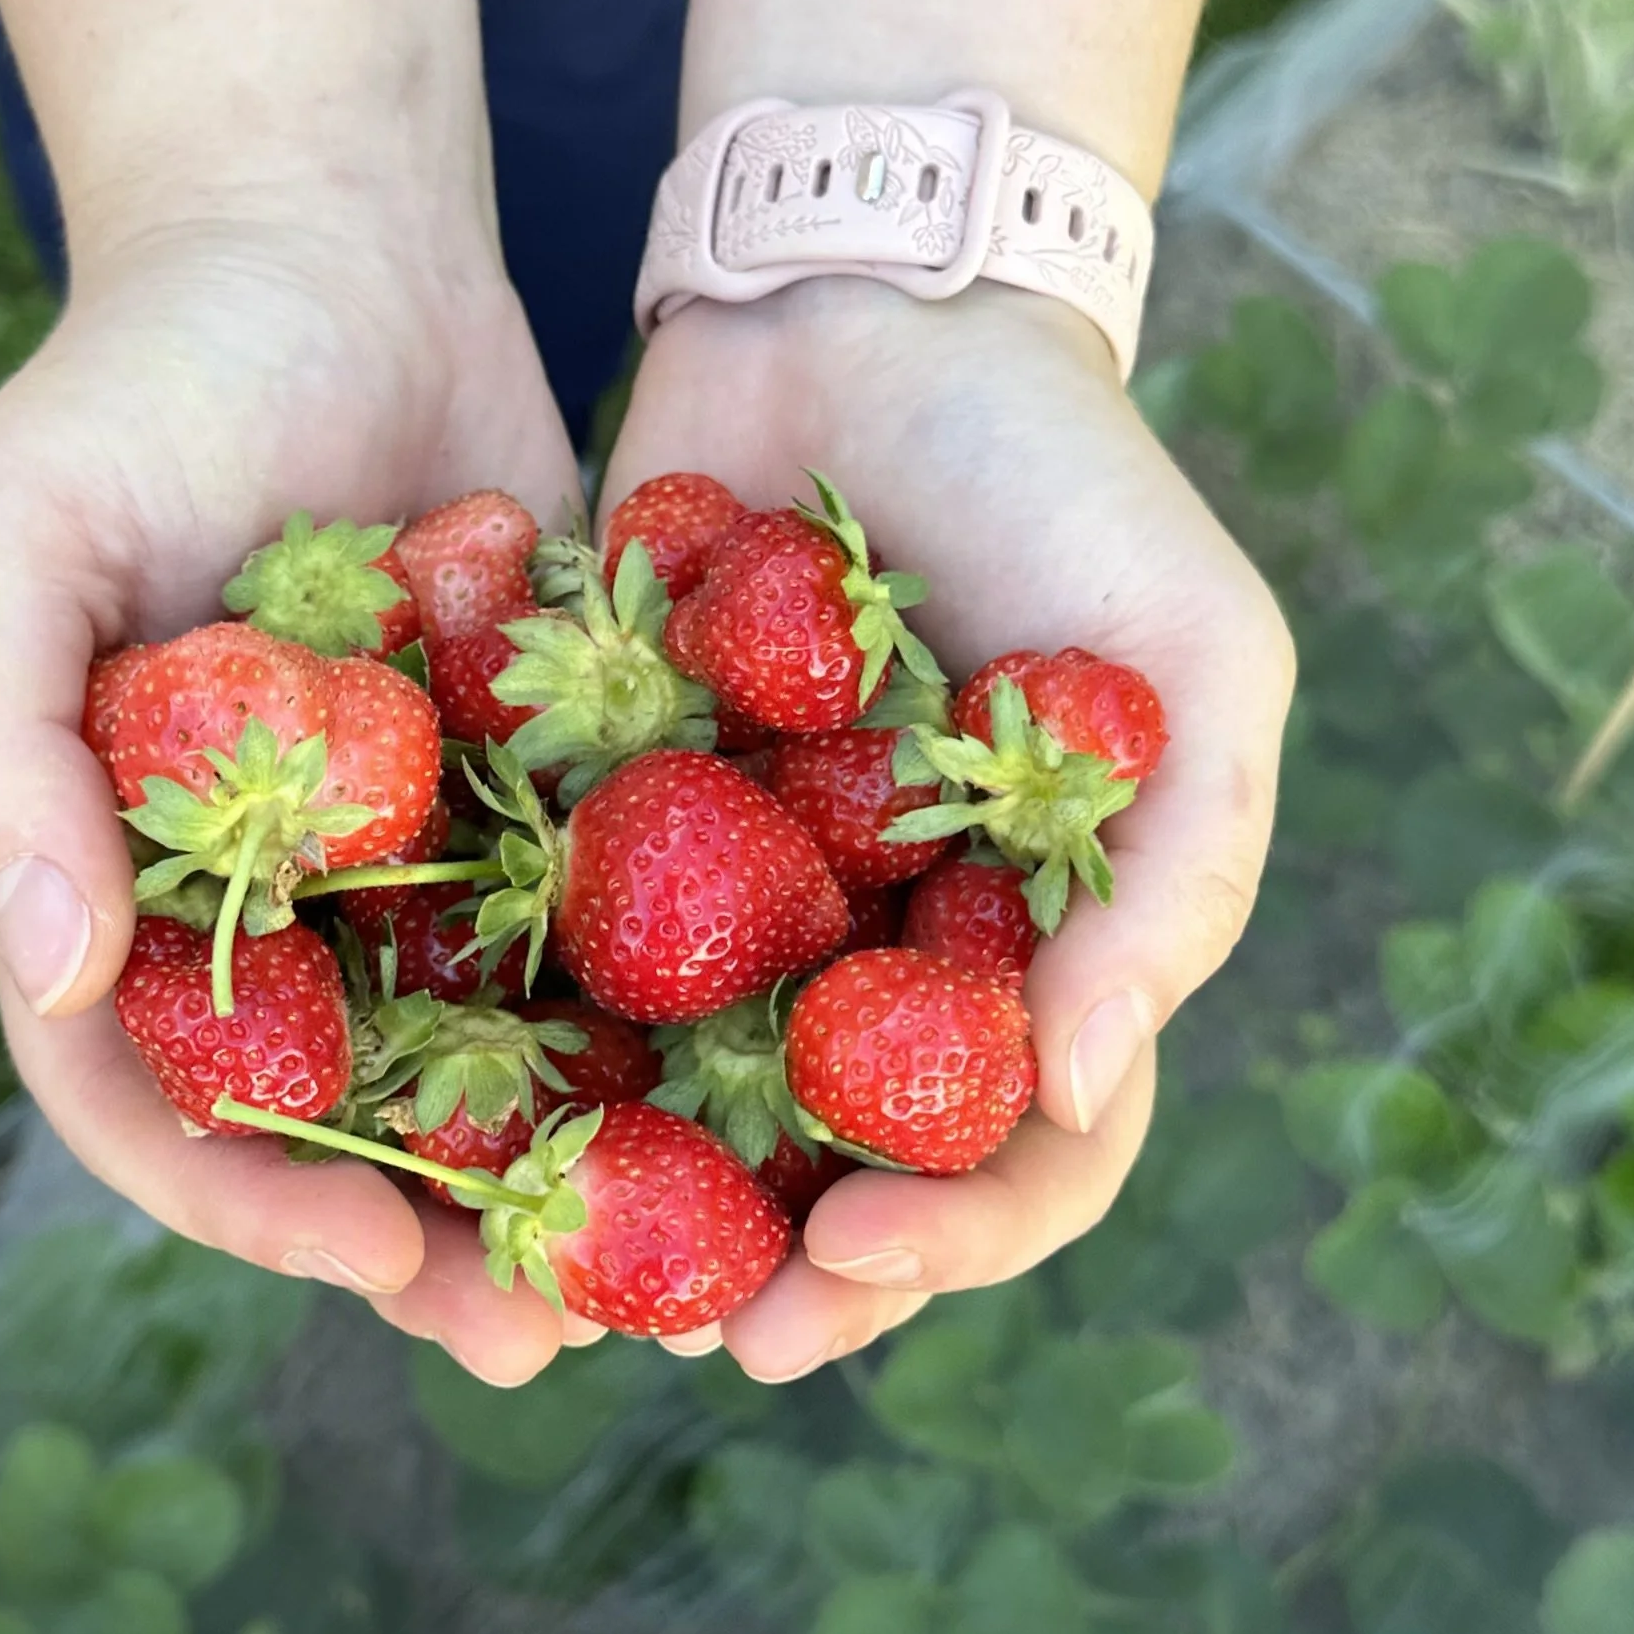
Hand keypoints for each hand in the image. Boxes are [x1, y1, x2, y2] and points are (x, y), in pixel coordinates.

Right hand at [0, 204, 587, 1384]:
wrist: (326, 235)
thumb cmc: (127, 382)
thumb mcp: (0, 541)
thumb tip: (44, 973)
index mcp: (112, 890)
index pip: (161, 1100)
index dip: (253, 1201)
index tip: (372, 1262)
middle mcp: (266, 906)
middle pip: (341, 1127)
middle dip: (439, 1243)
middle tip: (553, 1336)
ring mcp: (410, 859)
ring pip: (488, 1065)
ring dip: (571, 1176)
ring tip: (682, 1271)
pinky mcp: (546, 792)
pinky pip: (608, 931)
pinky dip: (672, 1014)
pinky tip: (774, 1086)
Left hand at [601, 274, 1294, 1380]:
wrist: (869, 299)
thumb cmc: (1070, 477)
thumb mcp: (1198, 661)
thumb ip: (1176, 873)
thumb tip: (1082, 1080)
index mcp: (1032, 951)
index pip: (1021, 1157)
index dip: (950, 1235)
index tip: (849, 1262)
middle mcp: (884, 957)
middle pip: (840, 1175)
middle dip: (770, 1273)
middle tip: (691, 1333)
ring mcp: (741, 899)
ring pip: (680, 1106)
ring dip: (623, 1212)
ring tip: (543, 1288)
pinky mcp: (601, 821)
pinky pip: (547, 963)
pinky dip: (506, 1047)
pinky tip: (435, 1117)